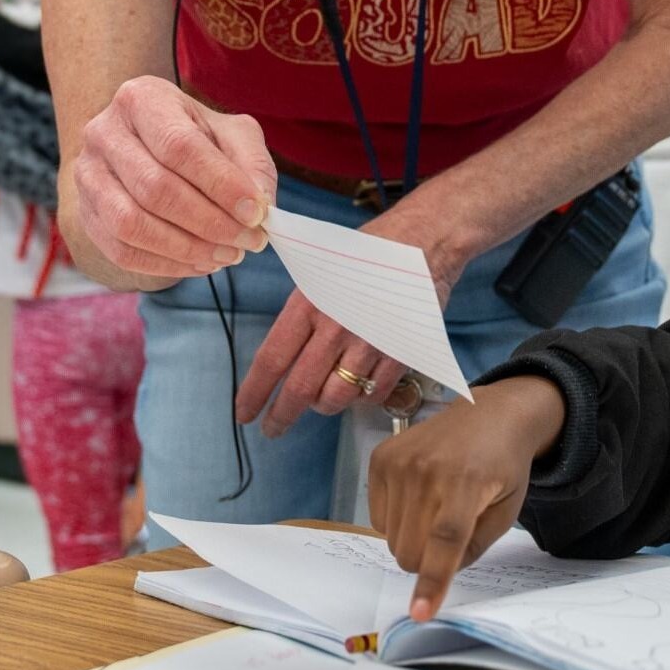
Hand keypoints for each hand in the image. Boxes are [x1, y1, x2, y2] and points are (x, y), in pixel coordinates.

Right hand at [71, 76, 276, 282]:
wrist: (144, 144)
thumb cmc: (196, 136)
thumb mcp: (232, 133)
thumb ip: (252, 163)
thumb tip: (260, 206)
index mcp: (142, 99)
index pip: (180, 146)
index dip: (221, 184)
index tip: (257, 212)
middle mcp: (104, 133)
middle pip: (155, 188)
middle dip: (211, 222)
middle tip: (250, 240)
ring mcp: (87, 175)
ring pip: (132, 224)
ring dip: (188, 248)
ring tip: (229, 254)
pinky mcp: (84, 213)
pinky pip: (122, 251)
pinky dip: (167, 265)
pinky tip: (202, 263)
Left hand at [234, 196, 461, 436]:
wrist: (425, 240)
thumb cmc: (370, 250)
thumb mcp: (321, 266)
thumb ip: (301, 306)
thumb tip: (281, 346)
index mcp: (310, 302)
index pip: (272, 360)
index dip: (254, 393)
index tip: (244, 413)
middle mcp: (337, 326)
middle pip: (300, 389)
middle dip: (281, 416)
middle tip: (273, 428)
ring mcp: (370, 342)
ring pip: (336, 397)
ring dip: (323, 405)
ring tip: (320, 401)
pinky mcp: (400, 352)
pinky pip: (373, 394)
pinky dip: (361, 399)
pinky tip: (356, 390)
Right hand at [368, 378, 567, 618]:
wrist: (490, 414)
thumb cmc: (503, 466)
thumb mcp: (507, 511)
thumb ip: (475, 547)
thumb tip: (436, 576)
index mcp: (467, 482)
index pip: (445, 540)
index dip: (433, 581)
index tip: (421, 613)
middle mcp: (427, 469)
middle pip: (411, 550)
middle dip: (428, 559)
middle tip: (450, 535)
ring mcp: (400, 461)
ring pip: (391, 540)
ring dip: (412, 539)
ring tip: (438, 508)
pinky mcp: (381, 458)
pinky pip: (376, 518)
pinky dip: (397, 520)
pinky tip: (419, 496)